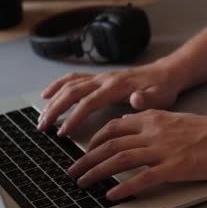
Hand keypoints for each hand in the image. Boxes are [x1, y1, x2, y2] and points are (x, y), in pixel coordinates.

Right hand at [38, 62, 181, 135]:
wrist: (165, 74)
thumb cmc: (162, 89)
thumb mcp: (160, 97)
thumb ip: (148, 99)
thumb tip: (135, 99)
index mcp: (116, 86)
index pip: (89, 102)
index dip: (74, 117)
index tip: (62, 133)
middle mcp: (104, 79)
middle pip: (73, 92)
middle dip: (55, 109)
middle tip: (43, 127)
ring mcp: (100, 77)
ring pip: (70, 85)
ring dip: (53, 100)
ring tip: (41, 116)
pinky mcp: (99, 77)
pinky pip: (73, 78)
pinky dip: (58, 85)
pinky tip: (47, 94)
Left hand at [66, 110, 206, 199]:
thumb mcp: (175, 120)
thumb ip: (152, 125)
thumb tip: (132, 132)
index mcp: (153, 118)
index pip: (113, 127)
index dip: (94, 140)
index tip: (85, 151)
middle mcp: (153, 132)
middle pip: (110, 144)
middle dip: (86, 158)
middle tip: (72, 171)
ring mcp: (162, 150)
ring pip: (119, 160)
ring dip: (96, 172)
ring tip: (83, 183)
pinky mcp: (174, 168)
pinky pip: (142, 178)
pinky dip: (124, 188)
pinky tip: (112, 195)